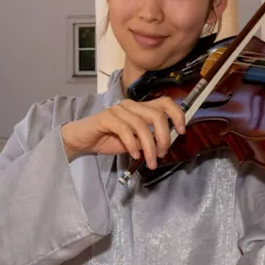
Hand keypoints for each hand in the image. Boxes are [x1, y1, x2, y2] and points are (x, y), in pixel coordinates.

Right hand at [61, 97, 186, 167]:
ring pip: (141, 125)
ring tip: (149, 161)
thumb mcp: (135, 141)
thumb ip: (149, 139)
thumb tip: (164, 144)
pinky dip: (133, 145)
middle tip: (162, 154)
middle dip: (164, 137)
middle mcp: (132, 105)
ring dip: (149, 147)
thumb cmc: (109, 139)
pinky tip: (135, 155)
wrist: (83, 140)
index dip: (177, 115)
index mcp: (141, 107)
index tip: (182, 131)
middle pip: (156, 115)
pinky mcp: (107, 118)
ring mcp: (119, 110)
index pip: (164, 102)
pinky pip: (125, 130)